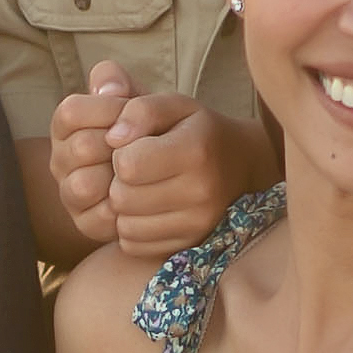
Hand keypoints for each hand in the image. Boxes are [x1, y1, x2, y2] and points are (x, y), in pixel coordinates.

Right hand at [46, 65, 135, 249]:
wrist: (166, 172)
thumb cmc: (144, 130)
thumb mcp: (133, 98)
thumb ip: (116, 81)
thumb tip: (113, 88)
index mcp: (67, 125)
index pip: (71, 111)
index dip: (109, 110)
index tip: (135, 114)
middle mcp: (60, 159)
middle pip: (82, 147)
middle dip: (122, 145)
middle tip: (147, 145)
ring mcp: (70, 193)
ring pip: (84, 185)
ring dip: (121, 177)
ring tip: (146, 171)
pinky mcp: (86, 223)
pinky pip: (101, 216)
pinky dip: (127, 206)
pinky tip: (147, 195)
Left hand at [99, 92, 225, 262]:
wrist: (240, 165)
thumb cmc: (197, 131)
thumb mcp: (174, 106)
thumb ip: (140, 109)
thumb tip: (113, 138)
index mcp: (195, 151)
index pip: (127, 165)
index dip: (120, 155)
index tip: (133, 149)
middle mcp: (201, 192)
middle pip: (122, 198)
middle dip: (119, 183)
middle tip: (135, 173)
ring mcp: (198, 224)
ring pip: (125, 227)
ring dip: (124, 209)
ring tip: (141, 190)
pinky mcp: (189, 245)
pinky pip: (134, 246)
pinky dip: (132, 229)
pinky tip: (147, 210)